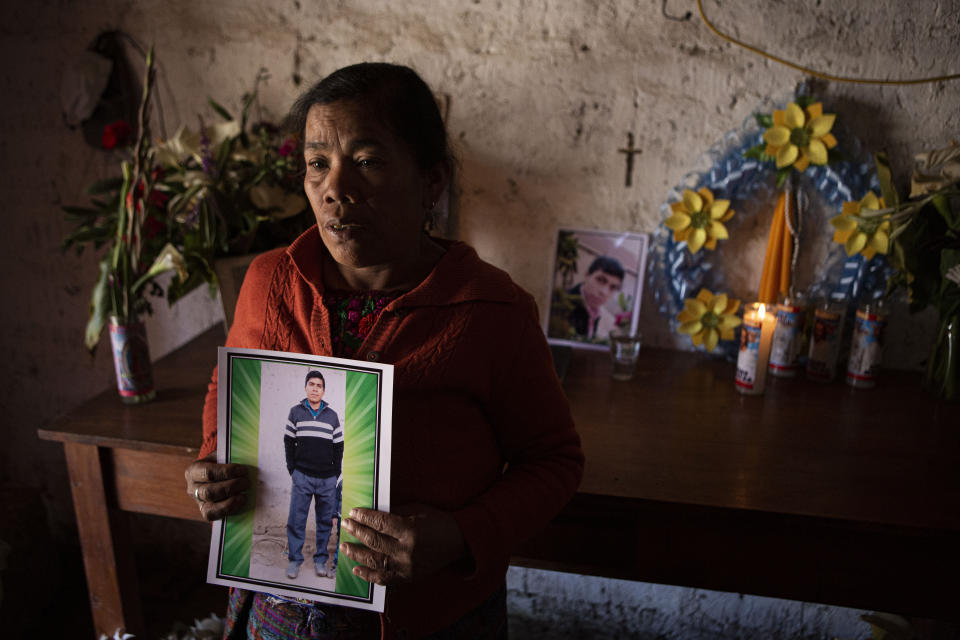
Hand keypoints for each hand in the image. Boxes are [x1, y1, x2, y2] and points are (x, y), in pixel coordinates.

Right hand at [184, 454, 249, 520]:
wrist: (218, 474)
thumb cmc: (222, 463)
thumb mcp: (222, 456)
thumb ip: (230, 458)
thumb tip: (246, 460)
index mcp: (193, 470)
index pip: (208, 473)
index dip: (227, 472)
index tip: (243, 470)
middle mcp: (192, 488)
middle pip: (209, 492)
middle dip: (231, 487)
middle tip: (246, 482)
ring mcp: (198, 502)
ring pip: (210, 507)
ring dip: (231, 501)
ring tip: (244, 494)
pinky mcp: (205, 512)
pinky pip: (213, 516)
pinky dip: (228, 510)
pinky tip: (240, 502)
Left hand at [340, 504, 465, 585]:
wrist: (459, 542)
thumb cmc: (438, 522)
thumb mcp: (418, 511)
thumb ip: (394, 513)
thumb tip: (371, 513)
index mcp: (410, 531)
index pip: (380, 523)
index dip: (364, 517)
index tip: (353, 512)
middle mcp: (406, 551)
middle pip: (374, 541)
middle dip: (357, 532)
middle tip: (346, 525)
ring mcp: (406, 567)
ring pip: (375, 561)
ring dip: (356, 553)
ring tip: (344, 546)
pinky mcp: (408, 578)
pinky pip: (384, 579)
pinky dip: (369, 575)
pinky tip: (356, 569)